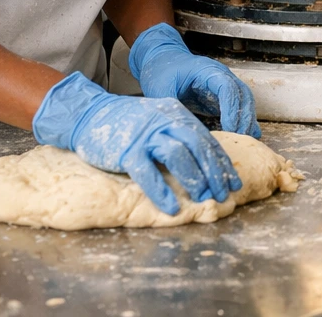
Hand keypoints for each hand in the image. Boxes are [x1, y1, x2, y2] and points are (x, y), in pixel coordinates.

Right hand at [32, 72, 241, 215]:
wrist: (89, 114)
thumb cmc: (126, 123)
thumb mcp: (158, 120)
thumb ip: (178, 134)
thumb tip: (203, 161)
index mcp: (176, 114)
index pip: (206, 140)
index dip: (221, 162)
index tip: (233, 181)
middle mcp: (165, 121)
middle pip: (198, 147)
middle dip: (215, 173)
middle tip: (224, 194)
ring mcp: (145, 135)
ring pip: (178, 156)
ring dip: (194, 179)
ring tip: (203, 198)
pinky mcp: (126, 151)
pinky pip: (147, 173)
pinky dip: (161, 191)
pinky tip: (172, 207)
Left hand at [128, 23, 259, 137]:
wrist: (162, 60)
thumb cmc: (161, 71)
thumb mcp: (160, 89)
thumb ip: (171, 108)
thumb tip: (181, 131)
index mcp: (207, 71)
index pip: (227, 87)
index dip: (232, 108)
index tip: (230, 128)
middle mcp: (221, 76)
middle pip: (242, 94)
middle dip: (244, 116)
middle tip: (241, 139)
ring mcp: (223, 86)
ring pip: (244, 101)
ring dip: (247, 119)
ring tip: (246, 140)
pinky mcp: (220, 97)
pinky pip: (237, 107)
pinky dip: (243, 120)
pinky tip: (248, 135)